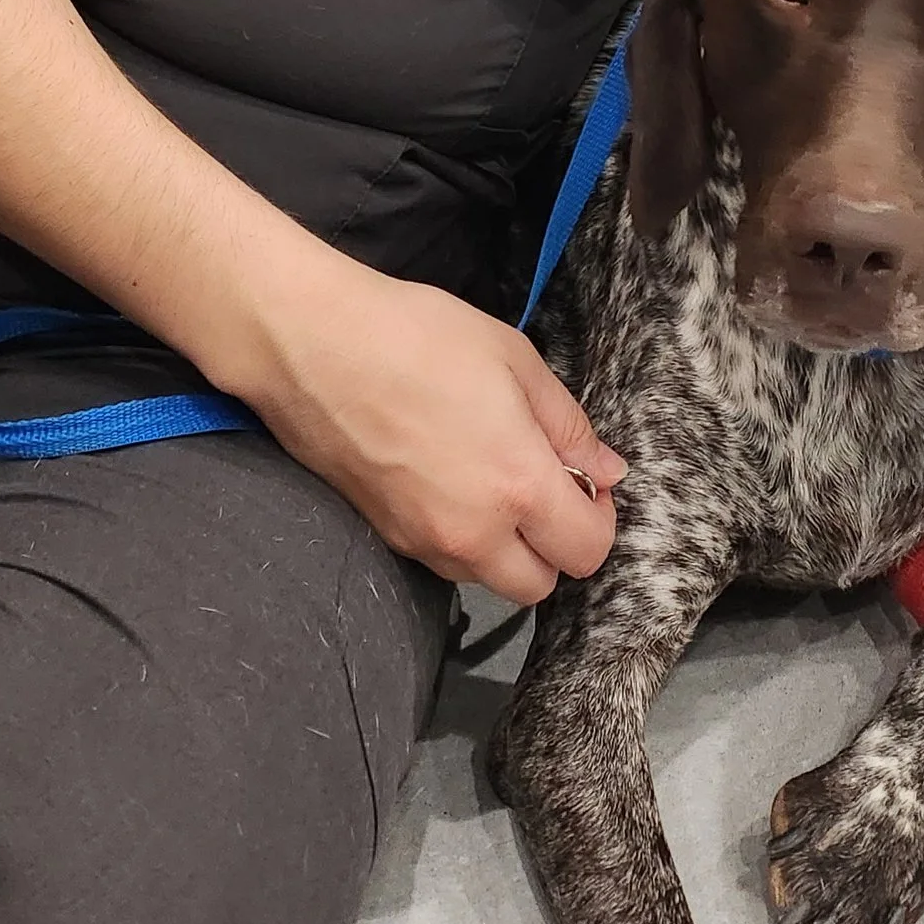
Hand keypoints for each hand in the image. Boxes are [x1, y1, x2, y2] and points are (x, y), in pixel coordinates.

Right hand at [239, 249, 626, 602]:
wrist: (315, 347)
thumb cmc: (419, 337)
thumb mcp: (514, 360)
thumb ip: (568, 425)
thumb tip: (608, 470)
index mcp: (518, 486)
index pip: (586, 551)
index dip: (601, 520)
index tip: (590, 482)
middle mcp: (473, 533)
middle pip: (539, 585)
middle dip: (555, 546)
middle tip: (548, 488)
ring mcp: (424, 542)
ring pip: (488, 579)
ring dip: (507, 549)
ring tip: (495, 481)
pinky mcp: (386, 536)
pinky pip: (444, 562)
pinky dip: (463, 541)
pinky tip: (452, 483)